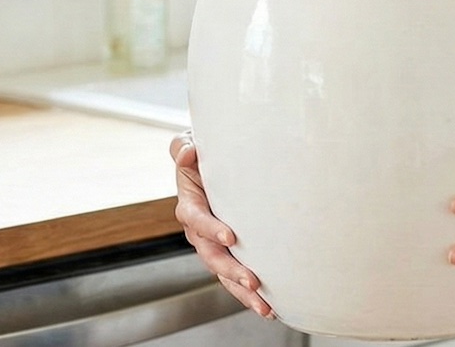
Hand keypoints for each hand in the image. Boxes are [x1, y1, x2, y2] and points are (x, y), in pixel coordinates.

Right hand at [171, 131, 273, 318]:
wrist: (206, 170)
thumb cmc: (200, 158)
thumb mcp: (187, 147)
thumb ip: (184, 149)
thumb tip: (190, 151)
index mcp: (189, 206)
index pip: (196, 219)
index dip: (210, 228)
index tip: (230, 236)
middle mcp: (199, 232)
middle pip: (212, 256)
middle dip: (231, 270)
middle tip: (252, 281)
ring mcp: (213, 247)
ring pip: (224, 274)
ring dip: (242, 292)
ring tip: (265, 306)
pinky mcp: (228, 255)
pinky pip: (235, 279)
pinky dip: (250, 295)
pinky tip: (270, 308)